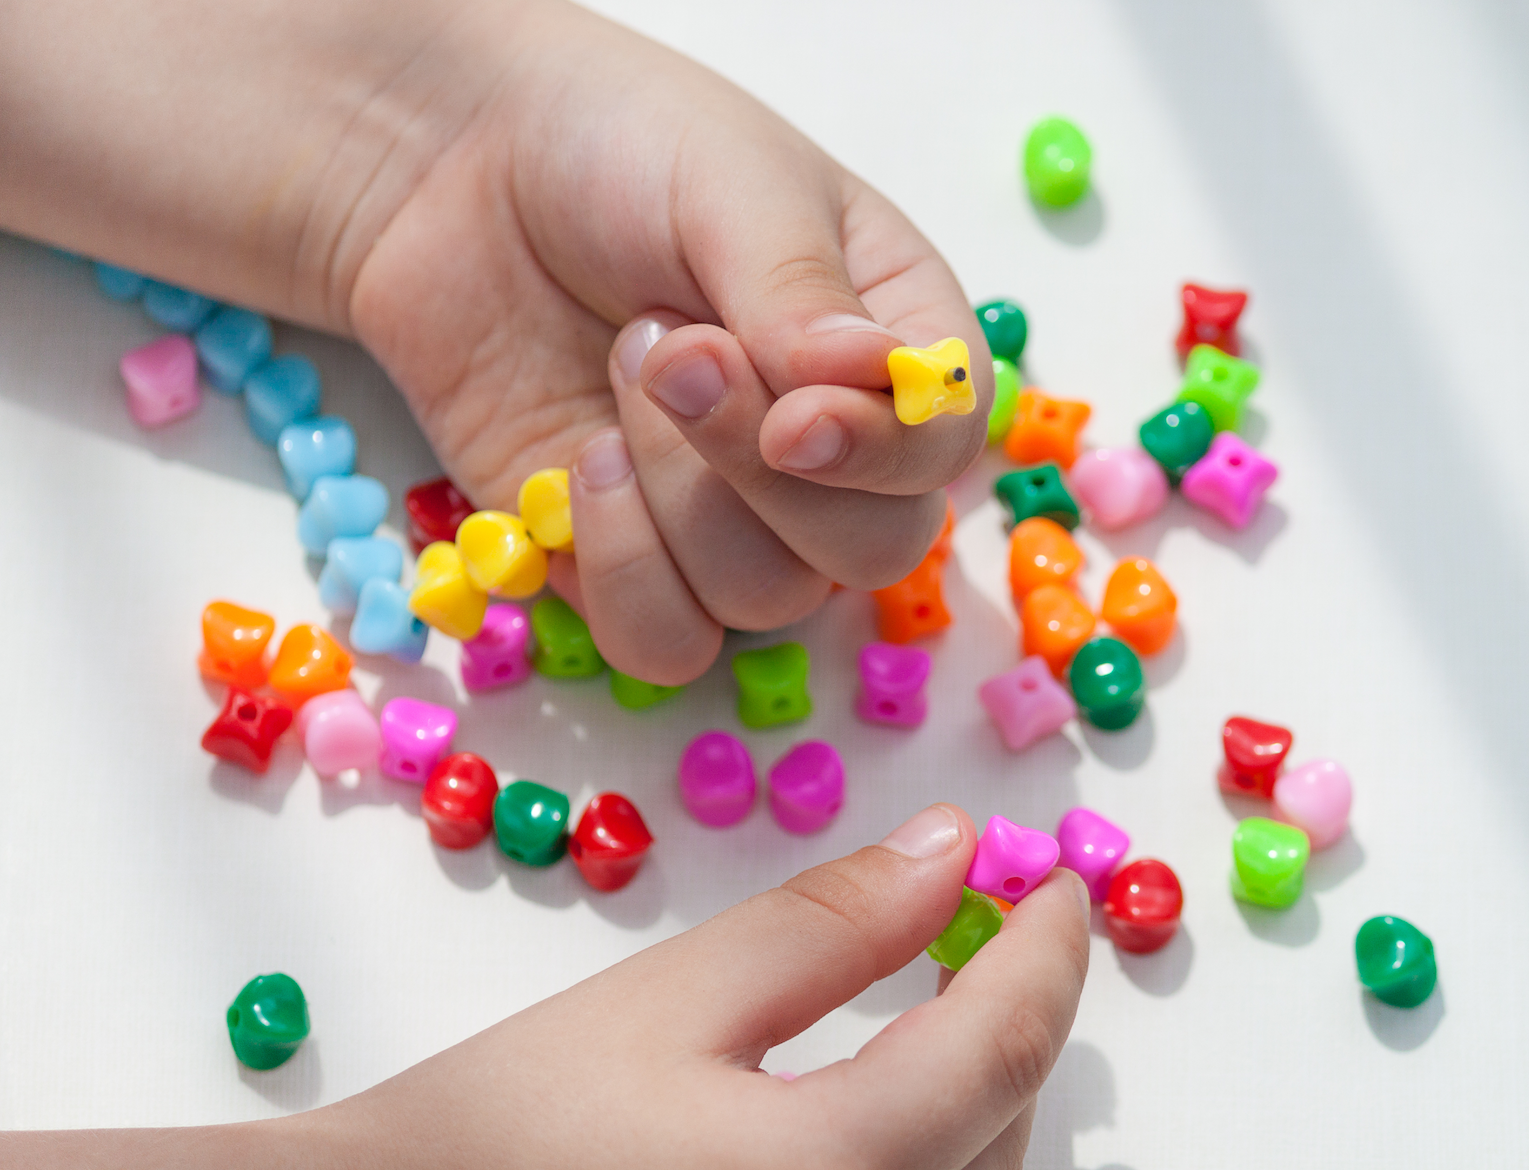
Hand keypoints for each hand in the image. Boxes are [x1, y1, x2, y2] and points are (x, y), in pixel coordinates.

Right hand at [0, 806, 1090, 1167]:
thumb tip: (955, 850)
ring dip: (986, 1094)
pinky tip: (885, 1108)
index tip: (1057, 885)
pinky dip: (934, 1155)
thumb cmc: (502, 1129)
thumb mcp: (669, 1003)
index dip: (1048, 952)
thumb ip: (828, 926)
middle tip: (997, 927)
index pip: (1003, 1049)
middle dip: (1018, 1019)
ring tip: (945, 1005)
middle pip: (1007, 1131)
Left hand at [347, 1, 991, 682]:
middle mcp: (830, 444)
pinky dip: (620, 574)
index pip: (942, 446)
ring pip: (765, 601)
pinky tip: (577, 465)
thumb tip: (868, 381)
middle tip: (669, 355)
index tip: (793, 423)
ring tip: (618, 371)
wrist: (453, 168)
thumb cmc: (619, 147)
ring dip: (676, 501)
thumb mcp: (729, 184)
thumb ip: (801, 289)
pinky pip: (663, 641)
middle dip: (757, 475)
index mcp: (889, 338)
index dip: (880, 456)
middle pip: (869, 550)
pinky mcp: (631, 557)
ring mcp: (731, 512)